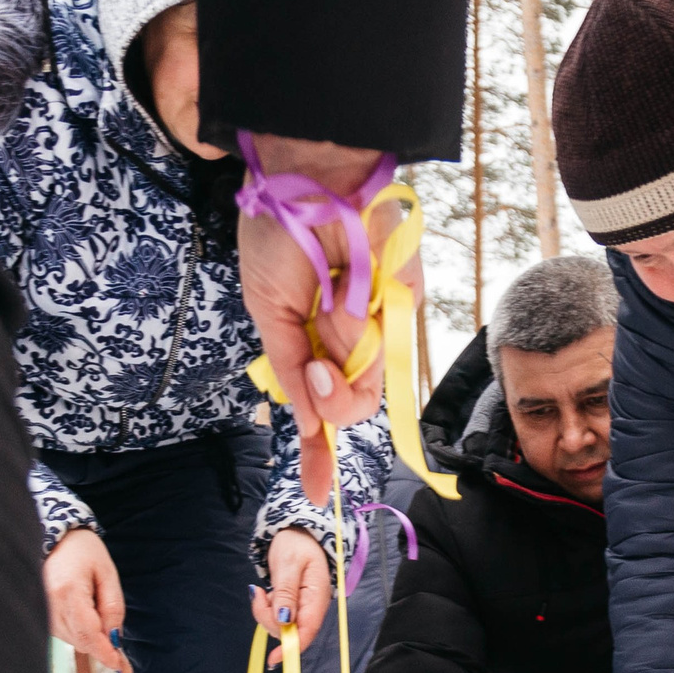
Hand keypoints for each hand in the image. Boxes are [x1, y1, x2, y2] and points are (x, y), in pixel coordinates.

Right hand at [43, 527, 125, 670]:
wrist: (54, 537)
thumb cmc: (83, 550)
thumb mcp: (107, 573)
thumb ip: (113, 607)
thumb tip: (115, 638)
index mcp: (69, 591)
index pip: (88, 633)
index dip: (104, 652)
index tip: (118, 663)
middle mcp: (51, 604)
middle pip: (81, 641)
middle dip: (101, 643)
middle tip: (113, 629)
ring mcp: (42, 610)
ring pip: (73, 640)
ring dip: (90, 635)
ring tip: (93, 604)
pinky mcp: (40, 614)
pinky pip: (64, 634)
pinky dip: (79, 631)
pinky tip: (82, 610)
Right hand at [240, 135, 421, 504]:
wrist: (310, 179)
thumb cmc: (280, 234)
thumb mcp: (270, 313)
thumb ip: (291, 371)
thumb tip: (309, 420)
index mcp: (310, 342)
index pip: (318, 408)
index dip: (317, 451)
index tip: (317, 493)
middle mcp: (346, 340)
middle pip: (348, 407)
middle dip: (332, 402)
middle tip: (319, 367)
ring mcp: (377, 325)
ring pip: (369, 386)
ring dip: (347, 366)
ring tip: (331, 308)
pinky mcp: (404, 304)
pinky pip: (387, 345)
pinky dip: (364, 331)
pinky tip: (347, 295)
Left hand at [251, 526, 334, 663]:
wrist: (297, 531)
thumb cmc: (297, 543)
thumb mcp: (289, 564)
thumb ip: (286, 593)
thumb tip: (285, 620)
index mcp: (317, 598)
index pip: (307, 631)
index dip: (292, 647)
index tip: (275, 659)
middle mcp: (311, 607)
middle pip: (289, 631)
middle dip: (268, 619)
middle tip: (259, 594)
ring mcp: (302, 608)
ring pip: (279, 625)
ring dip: (265, 612)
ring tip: (262, 589)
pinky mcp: (292, 606)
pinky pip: (276, 617)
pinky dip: (266, 608)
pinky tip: (265, 592)